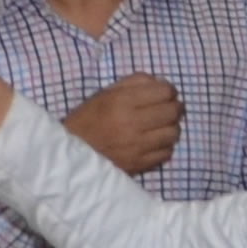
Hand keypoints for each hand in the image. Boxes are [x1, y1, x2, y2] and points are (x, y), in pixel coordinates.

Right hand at [67, 72, 183, 176]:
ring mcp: (137, 146)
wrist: (71, 156)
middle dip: (175, 107)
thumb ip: (133, 83)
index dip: (169, 90)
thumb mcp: (104, 94)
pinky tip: (155, 142)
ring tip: (162, 126)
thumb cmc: (87, 120)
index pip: (164, 92)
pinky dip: (165, 146)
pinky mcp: (139, 164)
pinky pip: (166, 153)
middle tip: (169, 108)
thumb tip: (159, 83)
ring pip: (173, 133)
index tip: (165, 93)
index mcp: (122, 102)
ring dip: (171, 127)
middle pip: (173, 112)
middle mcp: (132, 123)